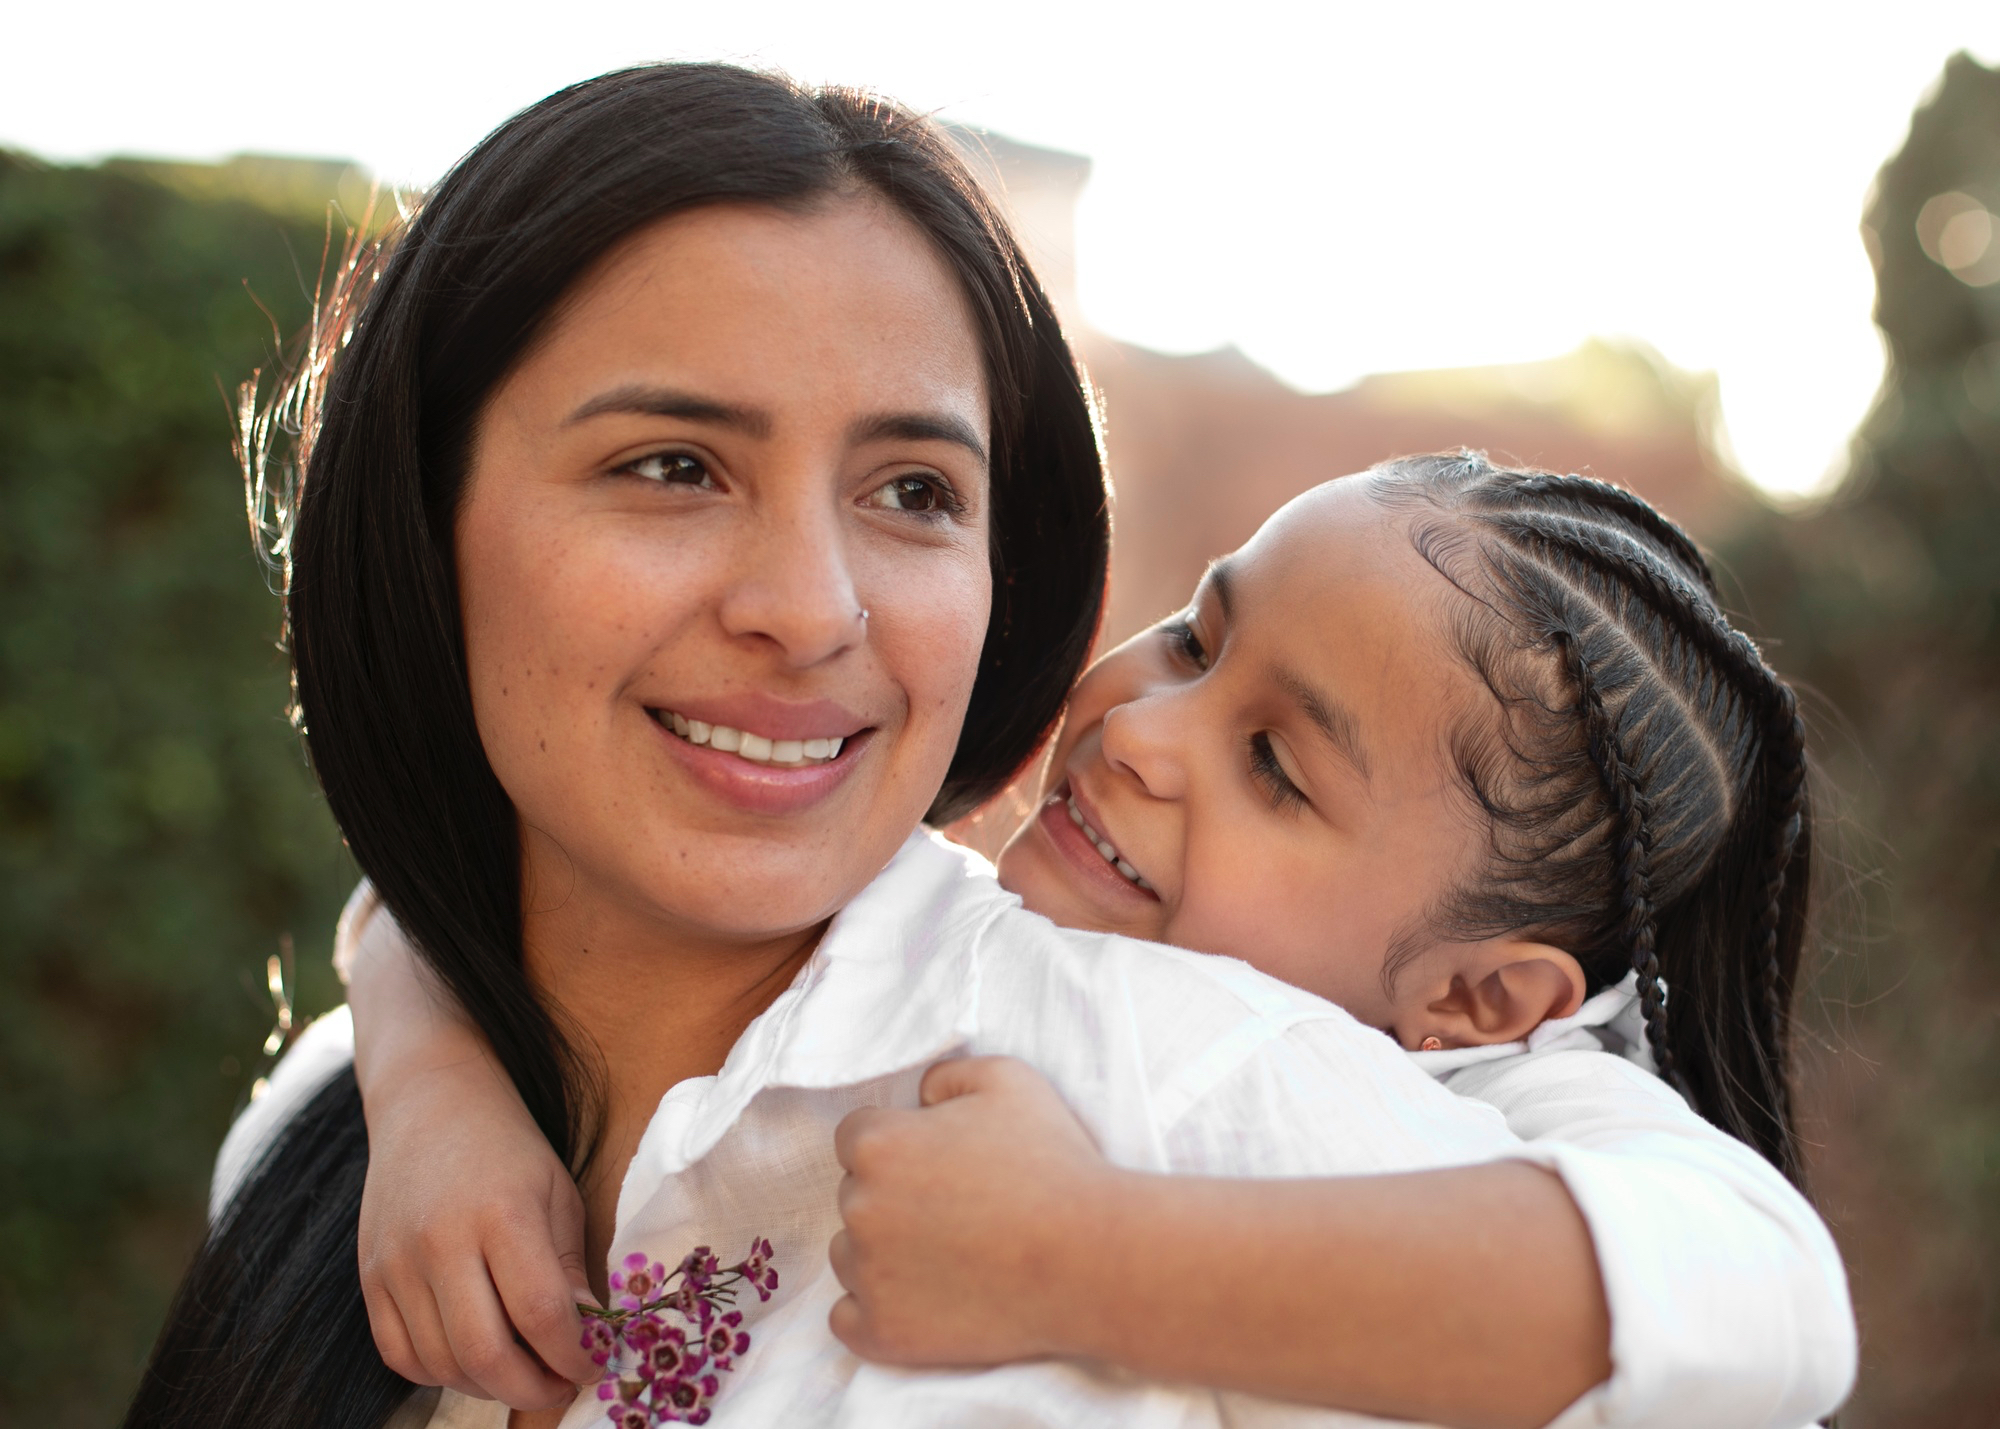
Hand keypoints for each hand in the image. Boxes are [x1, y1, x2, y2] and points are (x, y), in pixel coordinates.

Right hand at [347, 897, 599, 1406]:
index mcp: (502, 1214)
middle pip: (485, 1353)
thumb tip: (591, 1337)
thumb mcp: (558, 1192)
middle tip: (562, 1384)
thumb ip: (570, 1267)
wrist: (429, 1102)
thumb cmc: (509, 1146)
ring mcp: (396, 1264)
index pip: (541, 1313)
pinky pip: (400, 1354)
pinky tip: (474, 1360)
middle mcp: (441, 1243)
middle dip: (532, 1388)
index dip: (574, 1354)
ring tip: (524, 1372)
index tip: (596, 1365)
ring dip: (489, 1386)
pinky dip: (440, 1372)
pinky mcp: (370, 1277)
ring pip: (441, 1363)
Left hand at [828, 1055, 1120, 1365]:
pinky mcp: (883, 1333)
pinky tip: (920, 1299)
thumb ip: (946, 1076)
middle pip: (854, 1197)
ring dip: (881, 1254)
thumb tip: (920, 1096)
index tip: (938, 1164)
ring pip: (849, 1256)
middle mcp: (860, 1208)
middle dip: (892, 1199)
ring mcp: (868, 1276)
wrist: (1091, 1258)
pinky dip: (874, 1310)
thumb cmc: (1053, 1163)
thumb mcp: (1007, 1079)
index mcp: (880, 1144)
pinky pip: (847, 1319)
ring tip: (950, 1255)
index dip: (900, 1146)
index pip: (856, 1138)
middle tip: (956, 1210)